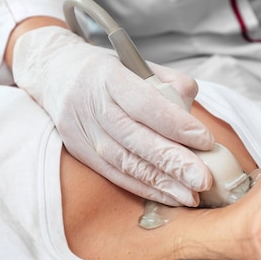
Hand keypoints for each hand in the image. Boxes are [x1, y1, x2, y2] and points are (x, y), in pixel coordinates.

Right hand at [12, 26, 214, 205]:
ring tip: (192, 195)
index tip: (206, 140)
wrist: (54, 73)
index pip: (144, 104)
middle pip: (136, 138)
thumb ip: (168, 82)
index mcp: (108, 77)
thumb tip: (191, 108)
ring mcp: (84, 132)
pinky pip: (116, 175)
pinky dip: (145, 188)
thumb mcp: (136, 63)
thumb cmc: (107, 70)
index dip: (175, 124)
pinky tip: (170, 196)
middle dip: (173, 162)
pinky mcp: (81, 152)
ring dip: (162, 182)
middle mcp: (93, 105)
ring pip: (126, 162)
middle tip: (204, 179)